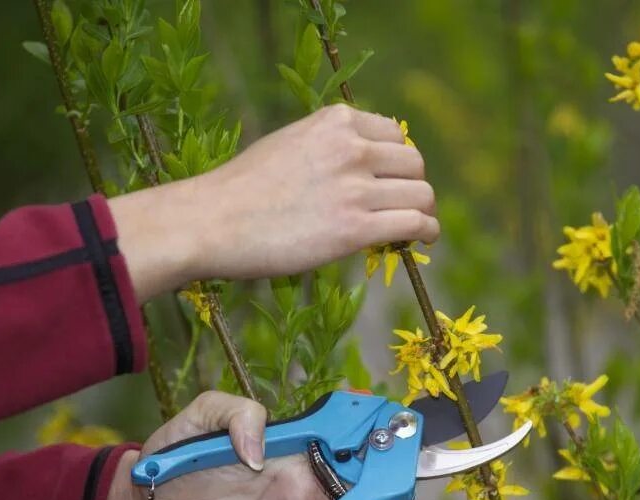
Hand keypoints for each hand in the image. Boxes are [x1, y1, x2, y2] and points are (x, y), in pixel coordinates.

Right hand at [111, 105, 438, 301]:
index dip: (398, 161)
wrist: (212, 221)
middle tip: (404, 207)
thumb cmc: (242, 188)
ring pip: (421, 195)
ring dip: (424, 212)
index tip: (392, 180)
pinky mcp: (355, 228)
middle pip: (414, 164)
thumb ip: (329, 146)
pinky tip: (424, 239)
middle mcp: (352, 148)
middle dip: (413, 186)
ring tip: (417, 227)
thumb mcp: (289, 143)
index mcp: (336, 121)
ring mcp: (356, 188)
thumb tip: (364, 164)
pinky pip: (415, 223)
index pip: (395, 134)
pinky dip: (427, 232)